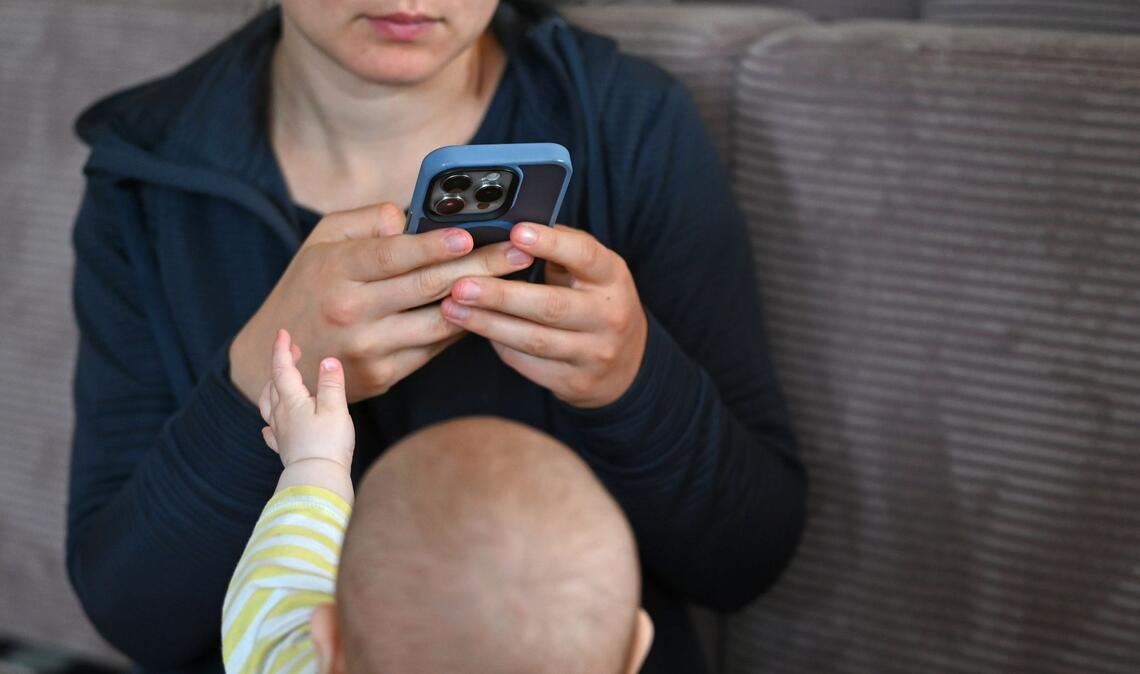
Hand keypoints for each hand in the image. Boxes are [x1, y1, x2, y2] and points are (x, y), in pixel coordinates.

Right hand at [229, 203, 534, 402]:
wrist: (274, 361)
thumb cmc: (306, 289)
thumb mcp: (321, 242)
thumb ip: (367, 221)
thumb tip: (412, 217)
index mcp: (337, 271)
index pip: (392, 256)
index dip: (433, 245)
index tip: (469, 234)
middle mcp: (352, 311)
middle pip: (428, 287)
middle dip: (482, 267)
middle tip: (520, 252)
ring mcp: (369, 348)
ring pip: (439, 322)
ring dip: (483, 302)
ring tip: (517, 281)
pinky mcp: (383, 376)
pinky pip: (434, 348)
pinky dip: (462, 327)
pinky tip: (487, 308)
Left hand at [258, 329, 353, 469]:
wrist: (317, 479)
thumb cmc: (328, 443)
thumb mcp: (335, 408)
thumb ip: (331, 383)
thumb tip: (328, 360)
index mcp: (292, 400)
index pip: (282, 369)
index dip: (282, 350)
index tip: (283, 333)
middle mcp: (281, 414)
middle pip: (274, 384)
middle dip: (281, 365)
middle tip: (291, 351)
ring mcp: (281, 433)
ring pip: (268, 406)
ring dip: (272, 389)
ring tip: (278, 382)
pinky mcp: (285, 449)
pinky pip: (272, 432)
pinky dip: (270, 423)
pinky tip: (269, 427)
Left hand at [441, 223, 647, 408]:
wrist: (626, 362)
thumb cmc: (595, 300)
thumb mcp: (592, 270)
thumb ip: (559, 248)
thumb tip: (508, 226)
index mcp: (611, 277)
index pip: (584, 256)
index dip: (550, 244)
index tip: (515, 233)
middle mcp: (608, 316)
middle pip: (550, 306)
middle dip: (501, 295)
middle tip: (460, 284)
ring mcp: (592, 353)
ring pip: (533, 339)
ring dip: (488, 323)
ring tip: (452, 308)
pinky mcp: (574, 381)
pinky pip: (527, 363)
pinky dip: (498, 344)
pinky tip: (474, 329)